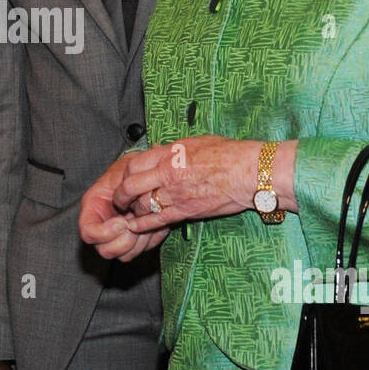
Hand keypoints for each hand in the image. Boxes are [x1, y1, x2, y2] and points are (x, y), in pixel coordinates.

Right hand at [79, 151, 171, 260]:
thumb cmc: (131, 171)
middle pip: (105, 251)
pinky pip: (139, 252)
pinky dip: (149, 241)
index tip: (123, 221)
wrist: (145, 175)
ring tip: (147, 223)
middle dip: (125, 240)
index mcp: (92, 210)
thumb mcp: (122, 174)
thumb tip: (124, 215)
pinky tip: (154, 226)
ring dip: (139, 242)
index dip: (104, 232)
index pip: (88, 233)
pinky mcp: (133, 241)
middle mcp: (102, 228)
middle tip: (136, 224)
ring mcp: (117, 237)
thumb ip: (121, 190)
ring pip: (124, 256)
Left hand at [114, 136, 297, 233]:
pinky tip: (136, 226)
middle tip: (119, 201)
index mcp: (170, 153)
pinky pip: (157, 220)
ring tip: (131, 213)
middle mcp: (168, 173)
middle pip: (131, 186)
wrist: (249, 172)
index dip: (124, 175)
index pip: (134, 164)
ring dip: (133, 210)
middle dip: (121, 196)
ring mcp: (176, 193)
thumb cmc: (229, 154)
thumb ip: (173, 149)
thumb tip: (158, 149)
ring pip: (142, 205)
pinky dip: (143, 225)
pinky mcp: (186, 211)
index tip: (123, 180)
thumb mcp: (196, 143)